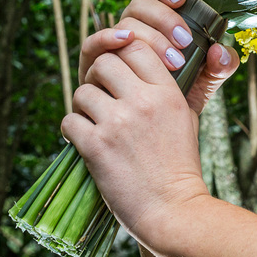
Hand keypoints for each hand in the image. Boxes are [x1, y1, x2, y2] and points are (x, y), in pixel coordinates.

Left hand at [63, 30, 207, 244]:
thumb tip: (143, 62)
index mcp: (167, 92)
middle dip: (97, 78)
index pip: (136, 47)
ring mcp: (118, 123)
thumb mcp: (186, 117)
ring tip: (93, 123)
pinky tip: (84, 141)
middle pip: (104, 62)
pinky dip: (73, 131)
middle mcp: (143, 101)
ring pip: (83, 91)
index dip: (122, 55)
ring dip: (83, 105)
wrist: (173, 210)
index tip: (119, 74)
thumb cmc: (179, 165)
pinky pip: (69, 120)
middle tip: (101, 98)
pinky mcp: (97, 146)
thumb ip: (167, 88)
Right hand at [78, 0, 240, 113]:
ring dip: (148, 36)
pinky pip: (93, 44)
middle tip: (185, 42)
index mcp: (156, 25)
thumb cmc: (175, 106)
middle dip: (164, 19)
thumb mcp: (203, 86)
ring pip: (123, 23)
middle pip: (139, 5)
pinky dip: (108, 38)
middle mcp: (133, 30)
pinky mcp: (92, 66)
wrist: (151, 142)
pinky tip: (125, 44)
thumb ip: (218, 68)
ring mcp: (111, 47)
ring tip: (172, 61)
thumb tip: (220, 51)